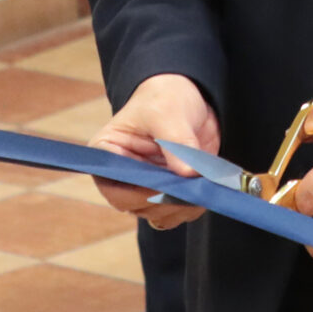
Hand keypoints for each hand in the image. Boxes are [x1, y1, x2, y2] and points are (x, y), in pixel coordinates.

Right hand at [90, 72, 221, 230]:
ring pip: (159, 215)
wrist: (188, 96)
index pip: (113, 186)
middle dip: (167, 200)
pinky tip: (205, 190)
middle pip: (137, 206)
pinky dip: (192, 207)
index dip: (139, 193)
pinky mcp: (169, 192)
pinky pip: (177, 213)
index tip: (168, 187)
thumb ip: (177, 143)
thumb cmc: (166, 97)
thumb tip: (188, 175)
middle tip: (193, 188)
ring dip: (182, 207)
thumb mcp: (168, 112)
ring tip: (202, 186)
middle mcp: (122, 177)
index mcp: (107, 154)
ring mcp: (146, 188)